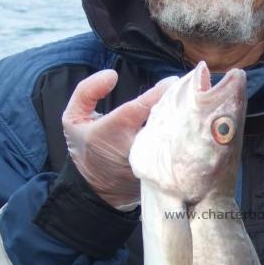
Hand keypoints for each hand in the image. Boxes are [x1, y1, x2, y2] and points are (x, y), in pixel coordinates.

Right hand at [62, 71, 175, 210]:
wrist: (95, 189)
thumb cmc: (86, 147)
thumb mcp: (73, 118)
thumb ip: (87, 91)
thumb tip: (112, 75)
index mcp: (115, 129)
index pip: (142, 107)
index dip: (159, 93)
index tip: (172, 81)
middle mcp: (136, 146)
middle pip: (163, 122)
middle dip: (177, 106)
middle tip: (187, 93)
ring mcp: (151, 161)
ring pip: (173, 137)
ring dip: (183, 122)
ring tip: (191, 108)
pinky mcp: (161, 173)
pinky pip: (175, 151)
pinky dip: (182, 139)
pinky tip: (187, 128)